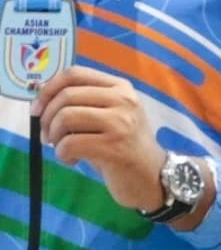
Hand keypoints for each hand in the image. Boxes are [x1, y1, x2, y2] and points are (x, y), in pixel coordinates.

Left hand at [32, 65, 165, 208]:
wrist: (152, 175)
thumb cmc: (124, 146)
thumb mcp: (110, 116)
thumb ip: (84, 103)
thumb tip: (41, 102)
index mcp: (121, 87)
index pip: (75, 74)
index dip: (48, 89)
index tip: (37, 109)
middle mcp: (123, 99)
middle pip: (67, 95)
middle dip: (47, 117)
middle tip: (49, 136)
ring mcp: (121, 122)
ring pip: (66, 117)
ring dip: (55, 136)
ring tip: (62, 148)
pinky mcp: (114, 147)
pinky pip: (70, 144)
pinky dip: (62, 154)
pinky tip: (73, 160)